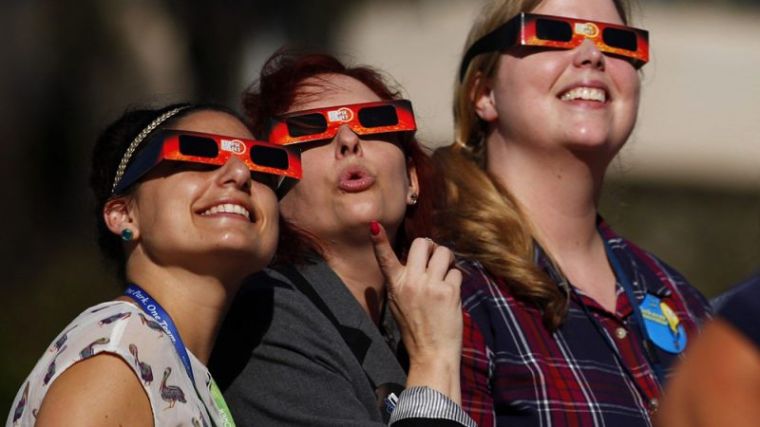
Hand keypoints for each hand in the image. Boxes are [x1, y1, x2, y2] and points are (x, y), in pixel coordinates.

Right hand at [370, 220, 462, 401]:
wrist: (431, 354)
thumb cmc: (416, 329)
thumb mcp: (399, 304)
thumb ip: (404, 281)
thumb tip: (416, 261)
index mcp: (395, 285)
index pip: (384, 258)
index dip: (379, 240)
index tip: (374, 225)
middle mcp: (411, 282)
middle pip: (423, 243)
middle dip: (432, 246)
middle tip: (436, 257)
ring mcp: (430, 286)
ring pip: (443, 252)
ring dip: (448, 260)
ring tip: (446, 273)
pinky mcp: (448, 292)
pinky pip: (456, 272)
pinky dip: (456, 280)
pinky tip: (452, 294)